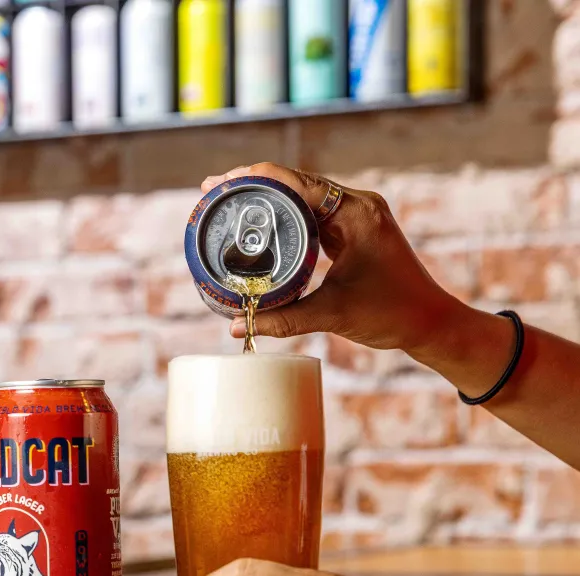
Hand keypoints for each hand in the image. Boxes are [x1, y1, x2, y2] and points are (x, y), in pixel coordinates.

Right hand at [201, 163, 467, 357]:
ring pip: (304, 195)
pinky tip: (261, 221)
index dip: (256, 178)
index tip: (222, 181)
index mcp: (356, 214)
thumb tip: (236, 326)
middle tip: (215, 191)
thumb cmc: (393, 313)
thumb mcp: (331, 315)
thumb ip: (282, 319)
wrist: (431, 322)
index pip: (299, 183)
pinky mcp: (354, 229)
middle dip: (254, 184)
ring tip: (229, 201)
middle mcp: (358, 206)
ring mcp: (357, 215)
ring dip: (269, 197)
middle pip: (297, 182)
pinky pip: (314, 212)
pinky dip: (286, 214)